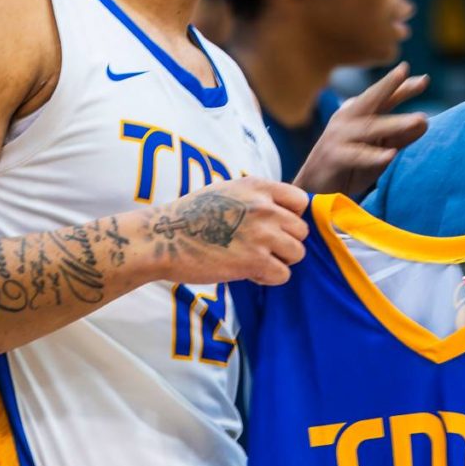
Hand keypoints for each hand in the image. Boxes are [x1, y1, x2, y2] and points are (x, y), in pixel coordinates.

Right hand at [147, 177, 308, 287]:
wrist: (163, 237)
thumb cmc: (189, 216)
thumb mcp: (226, 191)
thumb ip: (255, 198)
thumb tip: (280, 212)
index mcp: (258, 187)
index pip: (300, 201)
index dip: (291, 217)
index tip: (274, 227)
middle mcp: (264, 207)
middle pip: (301, 231)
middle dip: (285, 242)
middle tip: (261, 249)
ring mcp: (262, 234)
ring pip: (297, 253)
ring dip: (279, 261)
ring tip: (255, 261)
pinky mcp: (255, 261)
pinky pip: (283, 275)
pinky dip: (267, 279)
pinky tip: (248, 273)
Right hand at [297, 64, 430, 198]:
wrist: (314, 189)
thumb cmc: (348, 167)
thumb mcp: (378, 150)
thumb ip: (399, 136)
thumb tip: (425, 122)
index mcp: (358, 114)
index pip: (383, 98)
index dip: (401, 87)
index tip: (424, 80)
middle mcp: (347, 119)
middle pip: (371, 100)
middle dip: (388, 85)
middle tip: (404, 71)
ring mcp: (339, 137)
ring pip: (370, 128)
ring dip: (396, 123)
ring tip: (420, 120)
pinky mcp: (334, 157)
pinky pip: (357, 156)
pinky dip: (373, 155)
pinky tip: (390, 155)